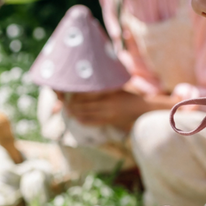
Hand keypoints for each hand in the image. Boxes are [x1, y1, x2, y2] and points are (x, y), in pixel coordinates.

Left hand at [57, 89, 174, 131]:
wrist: (142, 109)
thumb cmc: (130, 96)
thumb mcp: (117, 88)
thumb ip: (104, 87)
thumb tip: (89, 83)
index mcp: (108, 95)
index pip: (87, 95)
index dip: (75, 96)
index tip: (67, 94)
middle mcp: (107, 105)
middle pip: (85, 106)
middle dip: (72, 106)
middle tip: (62, 104)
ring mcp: (109, 115)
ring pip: (88, 115)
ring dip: (76, 114)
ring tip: (67, 112)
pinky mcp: (110, 121)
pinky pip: (94, 122)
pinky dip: (84, 121)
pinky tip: (77, 120)